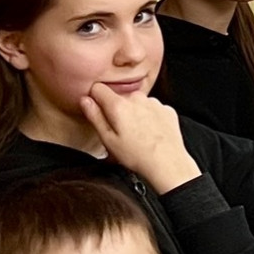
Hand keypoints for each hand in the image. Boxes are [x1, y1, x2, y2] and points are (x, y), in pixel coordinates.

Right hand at [80, 85, 199, 192]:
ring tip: (138, 134)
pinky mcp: (167, 110)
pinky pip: (153, 109)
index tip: (98, 110)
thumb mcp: (108, 139)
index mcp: (118, 105)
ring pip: (137, 102)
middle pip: (119, 97)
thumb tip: (85, 100)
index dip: (95, 99)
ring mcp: (154, 103)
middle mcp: (137, 99)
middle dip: (117, 110)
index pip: (98, 88)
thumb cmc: (138, 156)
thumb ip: (94, 116)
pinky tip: (151, 133)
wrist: (168, 164)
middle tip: (121, 131)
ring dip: (135, 113)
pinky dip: (151, 117)